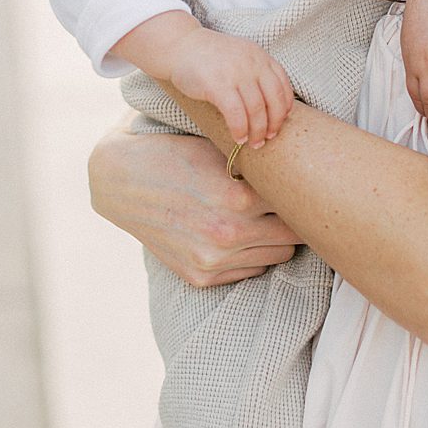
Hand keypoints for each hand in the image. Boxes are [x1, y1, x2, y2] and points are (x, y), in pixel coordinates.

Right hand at [88, 127, 301, 286]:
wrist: (121, 182)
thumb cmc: (174, 155)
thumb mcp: (217, 151)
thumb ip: (257, 167)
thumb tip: (299, 167)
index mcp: (237, 196)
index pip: (296, 204)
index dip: (302, 193)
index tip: (306, 185)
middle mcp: (229, 234)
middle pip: (294, 235)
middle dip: (294, 218)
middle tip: (291, 203)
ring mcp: (214, 260)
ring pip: (279, 255)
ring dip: (276, 238)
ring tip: (265, 218)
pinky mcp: (202, 277)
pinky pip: (252, 270)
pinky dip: (253, 254)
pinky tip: (241, 234)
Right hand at [162, 27, 294, 148]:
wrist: (181, 45)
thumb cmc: (210, 56)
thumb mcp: (240, 56)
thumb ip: (256, 72)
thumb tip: (270, 107)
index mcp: (260, 56)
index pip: (283, 86)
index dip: (285, 108)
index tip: (281, 122)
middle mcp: (252, 63)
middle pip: (274, 101)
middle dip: (274, 124)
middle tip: (268, 138)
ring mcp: (236, 74)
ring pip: (256, 110)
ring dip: (257, 132)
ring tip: (253, 143)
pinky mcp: (218, 85)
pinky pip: (236, 114)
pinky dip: (240, 130)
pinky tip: (238, 138)